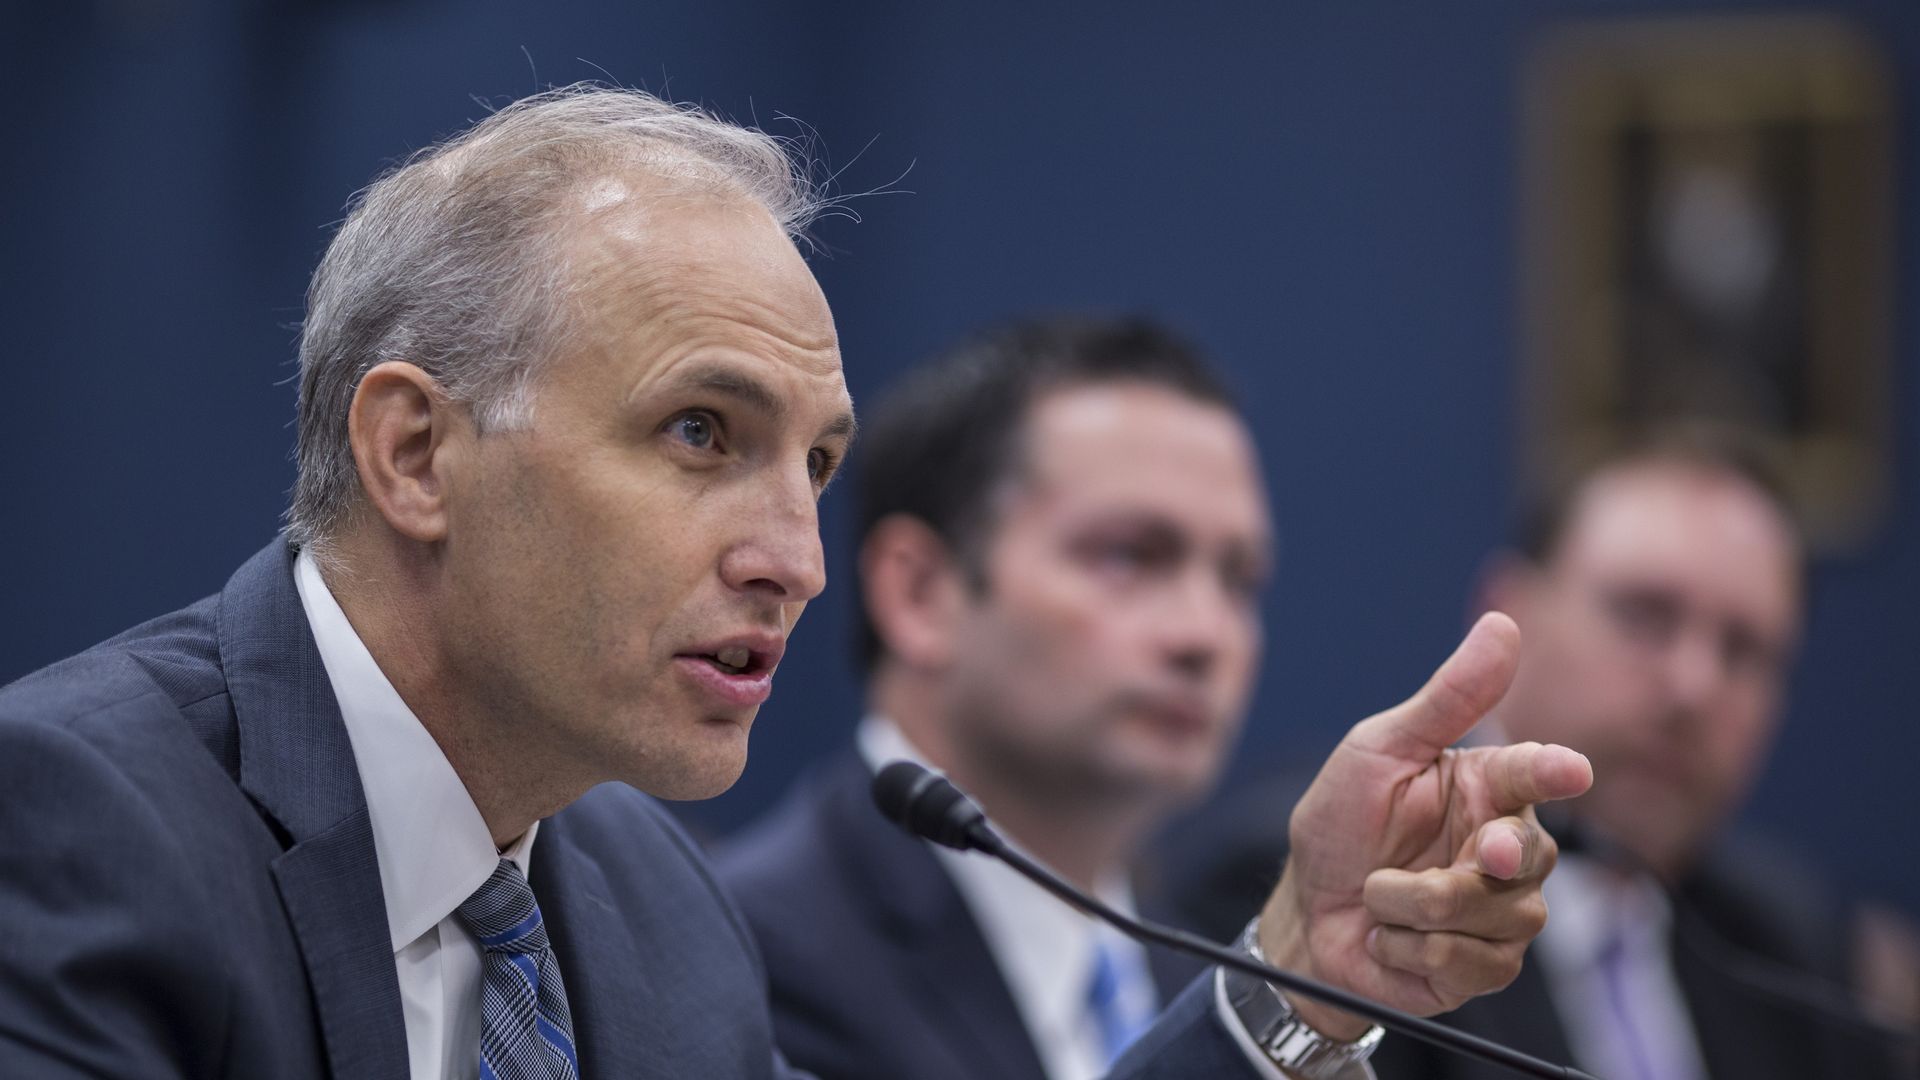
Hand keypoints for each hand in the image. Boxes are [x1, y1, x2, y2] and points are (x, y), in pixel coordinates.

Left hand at [1256, 612, 1592, 1038]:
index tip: (1571, 770)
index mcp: (1486, 786)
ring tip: (1377, 895)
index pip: (1534, 773)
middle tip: (1464, 855)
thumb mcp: (1377, 751)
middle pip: (1530, 855)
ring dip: (1414, 907)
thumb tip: (1502, 627)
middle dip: (1484, 860)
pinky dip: (1411, 951)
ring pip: (1499, 913)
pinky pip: (1475, 963)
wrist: (1305, 916)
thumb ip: (1446, 699)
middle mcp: (1505, 846)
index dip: (1553, 771)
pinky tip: (1389, 938)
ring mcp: (1501, 910)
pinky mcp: (1486, 965)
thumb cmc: (1341, 827)